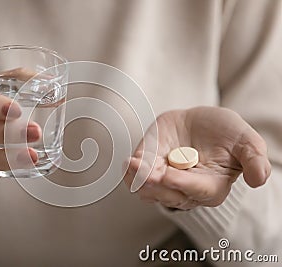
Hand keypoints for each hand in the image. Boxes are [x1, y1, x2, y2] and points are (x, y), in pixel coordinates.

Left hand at [124, 106, 270, 209]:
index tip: (168, 175)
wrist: (200, 123)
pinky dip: (131, 173)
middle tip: (145, 173)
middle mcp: (186, 188)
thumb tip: (258, 180)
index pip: (198, 190)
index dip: (183, 184)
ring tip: (133, 166)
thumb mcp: (246, 141)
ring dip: (139, 180)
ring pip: (149, 190)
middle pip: (169, 195)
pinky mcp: (150, 168)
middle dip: (156, 186)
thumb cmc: (225, 133)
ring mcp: (166, 180)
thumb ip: (253, 159)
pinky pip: (137, 178)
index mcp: (212, 186)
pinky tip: (128, 163)